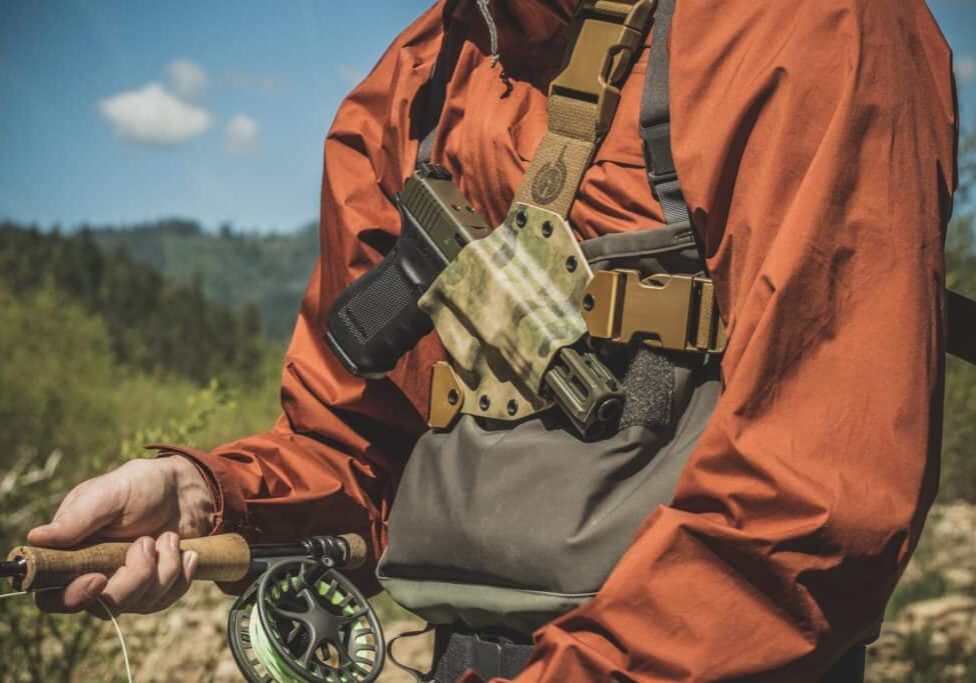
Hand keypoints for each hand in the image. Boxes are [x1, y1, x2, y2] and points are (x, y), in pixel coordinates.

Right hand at [27, 456, 215, 616]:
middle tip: (148, 541)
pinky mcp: (153, 589)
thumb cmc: (140, 485)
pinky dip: (180, 577)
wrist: (185, 491)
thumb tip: (36, 538)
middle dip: (134, 577)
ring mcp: (125, 585)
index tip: (98, 579)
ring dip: (163, 569)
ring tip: (170, 537)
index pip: (53, 597)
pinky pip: (164, 600)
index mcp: (70, 553)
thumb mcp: (110, 493)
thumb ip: (77, 518)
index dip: (73, 597)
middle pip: (102, 606)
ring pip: (138, 604)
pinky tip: (187, 554)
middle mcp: (93, 575)